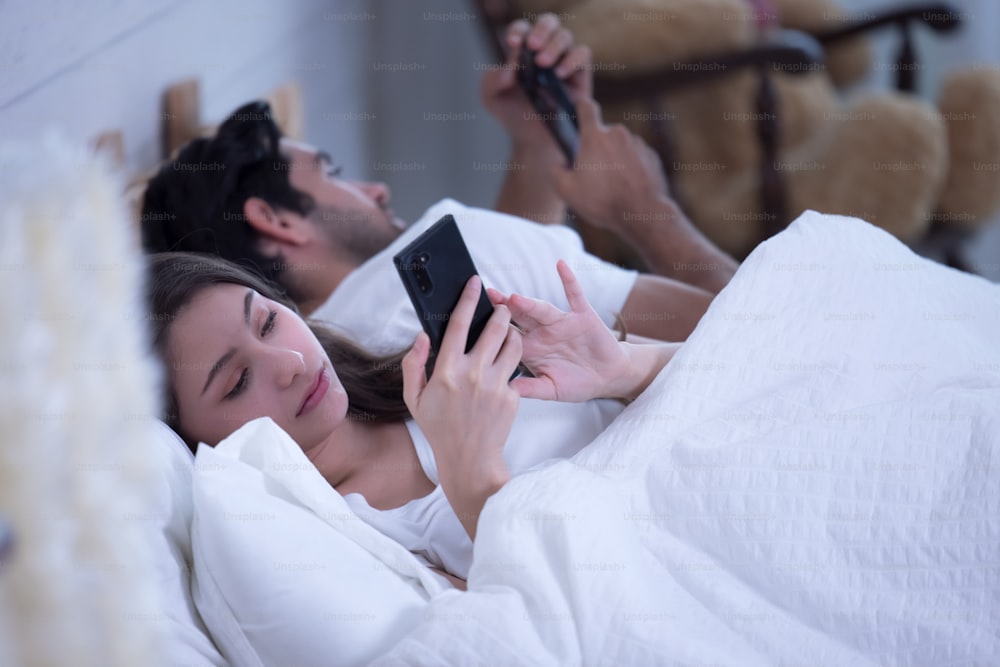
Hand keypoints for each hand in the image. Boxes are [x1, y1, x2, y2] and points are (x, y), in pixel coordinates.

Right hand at [402, 276, 520, 538]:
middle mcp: (473, 374)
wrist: (469, 460)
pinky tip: (502, 373)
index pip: (459, 324)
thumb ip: (413, 365)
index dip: (468, 299)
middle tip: (501, 306)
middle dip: (500, 312)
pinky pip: (514, 372)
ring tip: (507, 334)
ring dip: (512, 334)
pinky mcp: (512, 396)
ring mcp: (496, 385)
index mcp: (446, 371)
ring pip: (513, 345)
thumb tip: (422, 336)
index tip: (475, 282)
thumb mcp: (415, 398)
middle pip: (495, 328)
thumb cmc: (439, 428)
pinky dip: (510, 367)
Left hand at [481, 14, 591, 157]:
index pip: (522, 29)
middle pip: (548, 23)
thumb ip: (492, 80)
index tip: (513, 43)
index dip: (518, 31)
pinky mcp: (580, 74)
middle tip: (532, 46)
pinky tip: (559, 74)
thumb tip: (510, 67)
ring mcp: (564, 60)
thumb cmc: (513, 115)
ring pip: (565, 36)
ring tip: (542, 64)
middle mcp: (544, 51)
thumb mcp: (492, 100)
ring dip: (554, 46)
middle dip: (540, 30)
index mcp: (522, 50)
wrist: (533, 141)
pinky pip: (583, 54)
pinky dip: (572, 59)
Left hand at [488, 260, 629, 402]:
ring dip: (529, 302)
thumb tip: (508, 390)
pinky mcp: (582, 315)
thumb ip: (532, 388)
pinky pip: (574, 295)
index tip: (474, 324)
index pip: (507, 338)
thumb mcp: (552, 389)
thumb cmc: (577, 384)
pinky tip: (560, 265)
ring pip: (541, 309)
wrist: (607, 377)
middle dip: (503, 309)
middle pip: (519, 317)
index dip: (493, 332)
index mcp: (531, 349)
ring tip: (513, 297)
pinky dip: (568, 280)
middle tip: (487, 299)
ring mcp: (561, 322)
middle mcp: (542, 332)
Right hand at [550, 98, 670, 231]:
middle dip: (597, 150)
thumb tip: (560, 164)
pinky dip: (630, 168)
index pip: (586, 107)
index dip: (580, 107)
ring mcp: (638, 144)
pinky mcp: (652, 156)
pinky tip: (627, 187)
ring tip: (612, 185)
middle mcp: (618, 134)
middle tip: (593, 174)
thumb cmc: (603, 202)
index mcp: (595, 137)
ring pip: (620, 147)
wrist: (642, 214)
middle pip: (602, 135)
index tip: (578, 111)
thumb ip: (556, 171)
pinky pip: (636, 157)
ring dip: (615, 160)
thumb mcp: (566, 191)